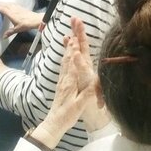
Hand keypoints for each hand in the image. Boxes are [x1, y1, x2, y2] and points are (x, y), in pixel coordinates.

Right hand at [0, 2, 42, 37]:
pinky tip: (10, 3)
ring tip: (0, 2)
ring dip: (5, 3)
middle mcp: (14, 10)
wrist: (35, 19)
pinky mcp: (22, 7)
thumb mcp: (17, 29)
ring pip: (10, 4)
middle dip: (0, 4)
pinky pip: (14, 4)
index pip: (4, 10)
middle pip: (6, 6)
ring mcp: (18, 8)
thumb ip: (10, 32)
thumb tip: (3, 37)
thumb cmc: (26, 25)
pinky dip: (10, 3)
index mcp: (12, 15)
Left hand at [31, 17, 108, 148]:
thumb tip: (96, 81)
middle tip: (73, 27)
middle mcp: (65, 76)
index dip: (75, 47)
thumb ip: (86, 93)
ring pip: (66, 58)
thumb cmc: (67, 115)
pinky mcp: (62, 82)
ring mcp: (63, 79)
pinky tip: (66, 52)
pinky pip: (64, 64)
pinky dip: (66, 55)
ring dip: (68, 46)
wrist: (54, 124)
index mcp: (71, 80)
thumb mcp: (79, 106)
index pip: (74, 60)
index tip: (76, 34)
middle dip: (72, 39)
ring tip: (70, 34)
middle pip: (69, 54)